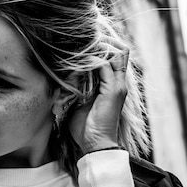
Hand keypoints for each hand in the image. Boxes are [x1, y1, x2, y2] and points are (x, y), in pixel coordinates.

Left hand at [68, 36, 128, 153]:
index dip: (103, 46)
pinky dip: (90, 60)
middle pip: (120, 50)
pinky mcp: (113, 91)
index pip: (116, 56)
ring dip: (96, 48)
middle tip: (84, 41)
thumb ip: (79, 88)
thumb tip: (65, 78)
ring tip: (79, 49)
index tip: (84, 44)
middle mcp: (119, 83)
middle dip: (103, 41)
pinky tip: (77, 63)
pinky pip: (104, 65)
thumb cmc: (86, 128)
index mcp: (113, 85)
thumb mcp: (80, 103)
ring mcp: (118, 86)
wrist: (95, 145)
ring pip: (115, 53)